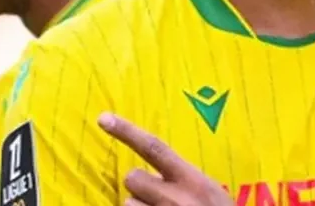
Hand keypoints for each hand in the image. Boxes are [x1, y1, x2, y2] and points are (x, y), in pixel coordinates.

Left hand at [98, 112, 233, 205]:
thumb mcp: (210, 194)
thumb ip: (184, 180)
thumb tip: (155, 171)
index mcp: (192, 180)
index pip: (154, 148)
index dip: (127, 131)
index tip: (103, 118)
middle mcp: (174, 197)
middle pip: (132, 178)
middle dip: (140, 188)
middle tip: (158, 201)